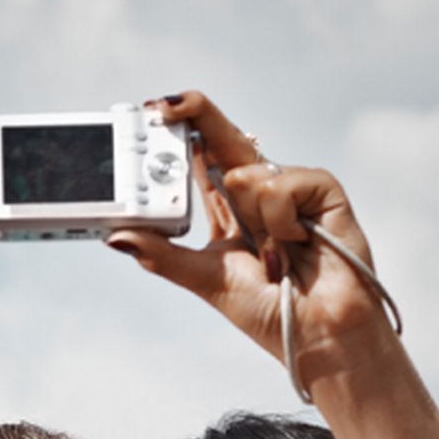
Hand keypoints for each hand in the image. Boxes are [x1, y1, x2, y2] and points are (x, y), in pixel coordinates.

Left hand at [105, 91, 392, 385]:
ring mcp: (292, 191)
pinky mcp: (322, 191)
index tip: (153, 114)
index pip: (200, 164)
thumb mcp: (203, 279)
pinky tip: (295, 242)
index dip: (181, 138)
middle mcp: (259, 196)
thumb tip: (116, 237)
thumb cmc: (269, 311)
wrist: (318, 334)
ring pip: (248, 170)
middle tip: (165, 104)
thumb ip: (160, 255)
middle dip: (197, 115)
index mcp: (230, 213)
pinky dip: (281, 217)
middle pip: (225, 141)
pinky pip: (282, 182)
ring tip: (271, 254)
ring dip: (251, 216)